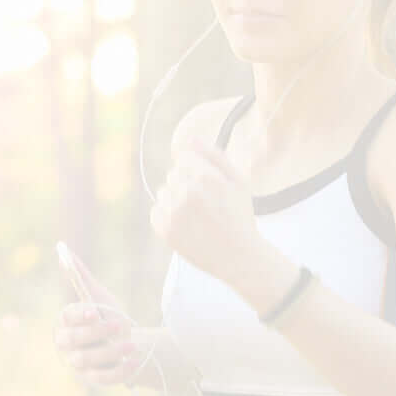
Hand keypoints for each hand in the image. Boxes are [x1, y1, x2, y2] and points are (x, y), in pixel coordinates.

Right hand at [54, 249, 140, 386]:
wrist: (127, 343)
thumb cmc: (108, 316)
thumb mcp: (99, 296)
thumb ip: (81, 276)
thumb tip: (63, 248)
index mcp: (67, 322)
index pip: (67, 318)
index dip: (80, 315)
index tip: (95, 311)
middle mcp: (68, 345)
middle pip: (73, 340)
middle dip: (96, 333)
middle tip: (120, 325)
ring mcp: (79, 364)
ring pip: (87, 360)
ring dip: (110, 352)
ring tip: (132, 345)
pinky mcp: (94, 379)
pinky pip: (103, 378)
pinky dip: (119, 371)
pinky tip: (134, 362)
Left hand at [150, 137, 262, 288]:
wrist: (238, 257)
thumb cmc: (240, 217)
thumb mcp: (238, 181)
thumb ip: (215, 155)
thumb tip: (191, 138)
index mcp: (205, 177)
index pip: (183, 158)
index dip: (197, 171)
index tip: (208, 187)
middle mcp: (187, 192)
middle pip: (173, 175)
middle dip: (186, 185)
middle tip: (206, 205)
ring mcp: (173, 212)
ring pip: (163, 192)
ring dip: (175, 200)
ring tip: (196, 217)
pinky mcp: (164, 229)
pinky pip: (156, 212)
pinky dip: (167, 217)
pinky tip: (186, 227)